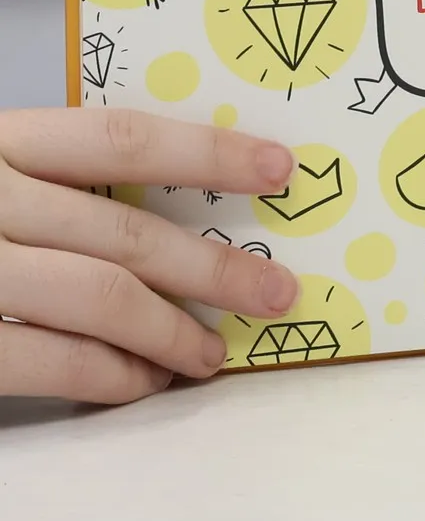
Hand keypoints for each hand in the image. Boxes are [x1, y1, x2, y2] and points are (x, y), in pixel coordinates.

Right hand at [0, 109, 300, 403]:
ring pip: (96, 298)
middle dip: (213, 267)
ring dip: (170, 333)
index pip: (118, 136)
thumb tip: (172, 210)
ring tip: (208, 354)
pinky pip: (47, 360)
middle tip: (276, 292)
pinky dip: (108, 376)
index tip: (281, 167)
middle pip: (121, 230)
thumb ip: (52, 184)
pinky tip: (139, 384)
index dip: (208, 151)